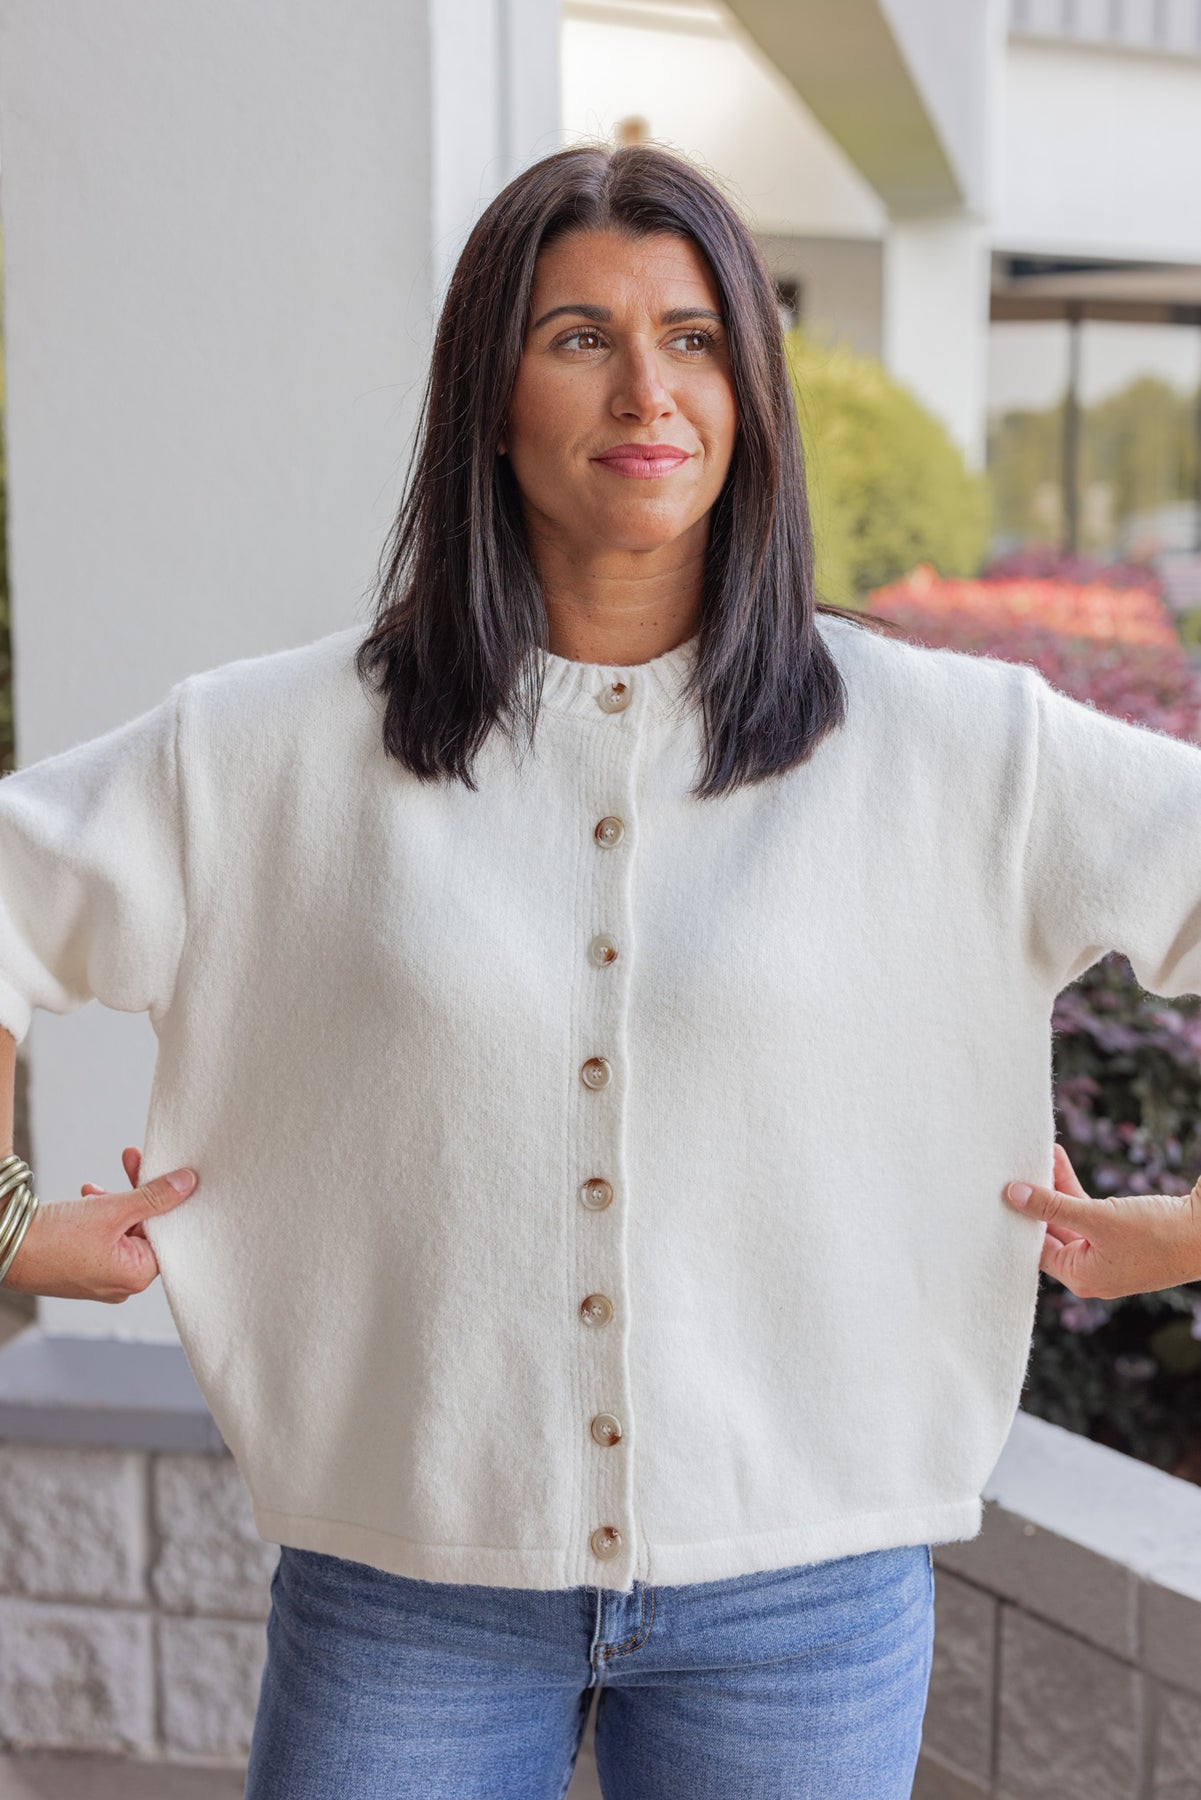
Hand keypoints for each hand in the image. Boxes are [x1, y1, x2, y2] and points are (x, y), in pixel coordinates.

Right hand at [1, 1146, 197, 1302]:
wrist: (3, 1246)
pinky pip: (104, 1238)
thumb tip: (188, 1183)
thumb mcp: (112, 1210)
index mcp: (137, 1276)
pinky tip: (87, 1197)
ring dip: (118, 1202)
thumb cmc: (55, 1239)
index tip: (166, 1171)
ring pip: (124, 1231)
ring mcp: (101, 1277)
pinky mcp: (83, 1267)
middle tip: (133, 1160)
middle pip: (147, 1230)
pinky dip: (101, 1216)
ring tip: (97, 1187)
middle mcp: (122, 1283)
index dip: (169, 1200)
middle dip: (140, 1194)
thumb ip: (154, 1197)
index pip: (169, 1234)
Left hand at [1004, 1142, 1200, 1299]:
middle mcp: (1091, 1271)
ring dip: (1054, 1187)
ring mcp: (1107, 1254)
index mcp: (1080, 1277)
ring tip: (1039, 1154)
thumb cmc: (1155, 1234)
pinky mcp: (1121, 1237)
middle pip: (1051, 1231)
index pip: (1035, 1248)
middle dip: (1035, 1198)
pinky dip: (1074, 1190)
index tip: (1000, 1193)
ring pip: (1069, 1217)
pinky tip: (1060, 1162)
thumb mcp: (1097, 1217)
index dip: (1018, 1219)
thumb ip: (1053, 1205)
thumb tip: (1013, 1195)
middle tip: (1014, 1169)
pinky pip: (1088, 1213)